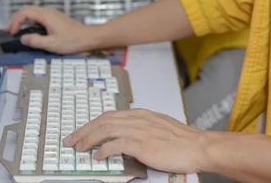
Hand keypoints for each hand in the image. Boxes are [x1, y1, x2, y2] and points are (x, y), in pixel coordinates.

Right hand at [6, 5, 97, 54]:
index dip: (15, 21)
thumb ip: (35, 41)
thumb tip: (23, 38)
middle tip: (9, 31)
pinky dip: (29, 22)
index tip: (12, 32)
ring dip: (22, 20)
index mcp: (46, 16)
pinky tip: (29, 31)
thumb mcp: (52, 44)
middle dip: (15, 19)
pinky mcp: (54, 18)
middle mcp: (48, 12)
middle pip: (26, 9)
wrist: (88, 37)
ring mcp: (51, 14)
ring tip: (16, 31)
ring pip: (32, 12)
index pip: (24, 12)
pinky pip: (38, 16)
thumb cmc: (72, 41)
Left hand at [65, 109, 207, 174]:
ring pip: (106, 130)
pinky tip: (98, 156)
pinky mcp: (143, 144)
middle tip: (70, 140)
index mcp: (142, 114)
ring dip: (89, 139)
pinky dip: (104, 150)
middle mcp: (138, 119)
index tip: (80, 132)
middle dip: (84, 130)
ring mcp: (140, 130)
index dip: (92, 124)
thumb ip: (143, 128)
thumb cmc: (183, 141)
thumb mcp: (160, 127)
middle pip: (103, 120)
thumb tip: (126, 137)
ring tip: (79, 147)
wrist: (199, 147)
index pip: (109, 115)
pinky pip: (117, 144)